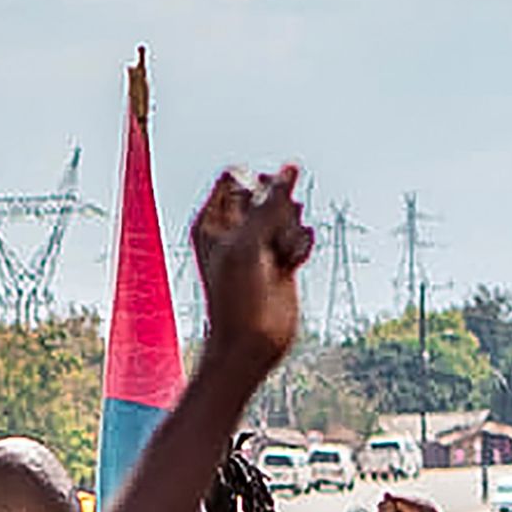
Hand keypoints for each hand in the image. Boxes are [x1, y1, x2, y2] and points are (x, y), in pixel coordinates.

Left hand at [185, 164, 309, 369]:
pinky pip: (300, 234)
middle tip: (271, 235)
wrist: (251, 343)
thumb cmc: (236, 297)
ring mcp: (258, 243)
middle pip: (268, 191)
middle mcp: (233, 229)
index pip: (236, 177)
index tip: (259, 208)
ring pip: (287, 212)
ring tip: (281, 253)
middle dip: (277, 207)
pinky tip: (293, 263)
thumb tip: (291, 168)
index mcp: (211, 220)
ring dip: (290, 228)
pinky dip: (300, 245)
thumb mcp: (247, 243)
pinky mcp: (281, 259)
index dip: (255, 186)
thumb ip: (270, 204)